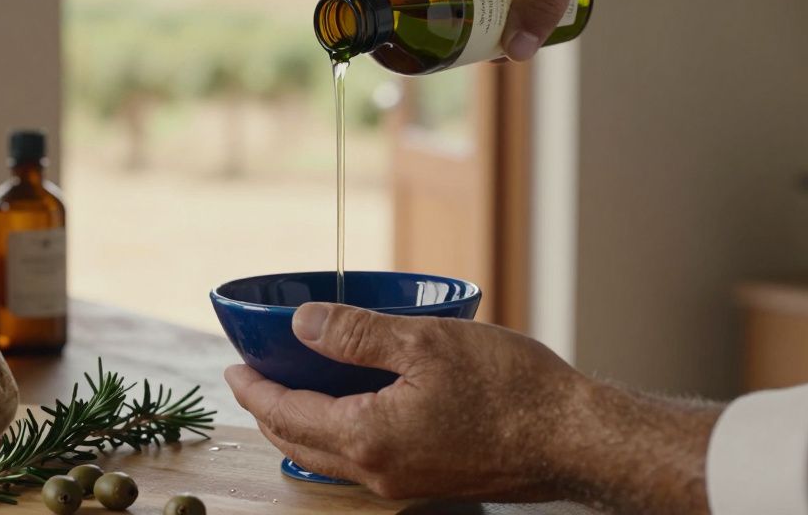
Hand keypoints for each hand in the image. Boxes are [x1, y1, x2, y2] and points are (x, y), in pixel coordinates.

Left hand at [225, 303, 720, 510]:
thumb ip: (356, 334)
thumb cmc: (510, 389)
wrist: (573, 437)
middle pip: (299, 444)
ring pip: (330, 457)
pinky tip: (354, 405)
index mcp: (368, 437)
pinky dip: (340, 433)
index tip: (234, 367)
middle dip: (270, 411)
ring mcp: (404, 482)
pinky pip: (363, 460)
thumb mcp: (425, 342)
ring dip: (303, 425)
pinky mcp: (428, 481)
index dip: (254, 390)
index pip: (286, 415)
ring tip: (296, 388)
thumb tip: (302, 324)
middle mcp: (378, 471)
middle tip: (255, 379)